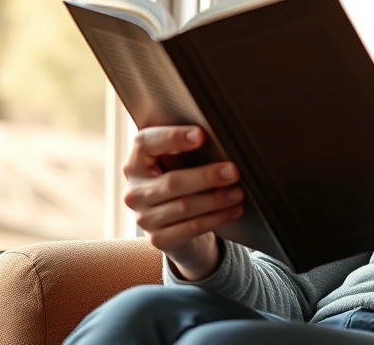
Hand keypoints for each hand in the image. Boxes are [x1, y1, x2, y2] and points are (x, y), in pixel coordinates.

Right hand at [122, 125, 243, 279]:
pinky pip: (191, 228)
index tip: (201, 135)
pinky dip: (216, 218)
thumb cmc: (180, 181)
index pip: (146, 143)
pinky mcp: (158, 238)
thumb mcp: (175, 163)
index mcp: (136, 163)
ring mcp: (144, 218)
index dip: (172, 137)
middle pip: (172, 182)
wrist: (176, 225)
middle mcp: (134, 191)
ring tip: (238, 192)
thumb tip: (219, 135)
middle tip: (233, 171)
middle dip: (206, 176)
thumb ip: (184, 149)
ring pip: (184, 206)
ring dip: (216, 200)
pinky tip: (233, 210)